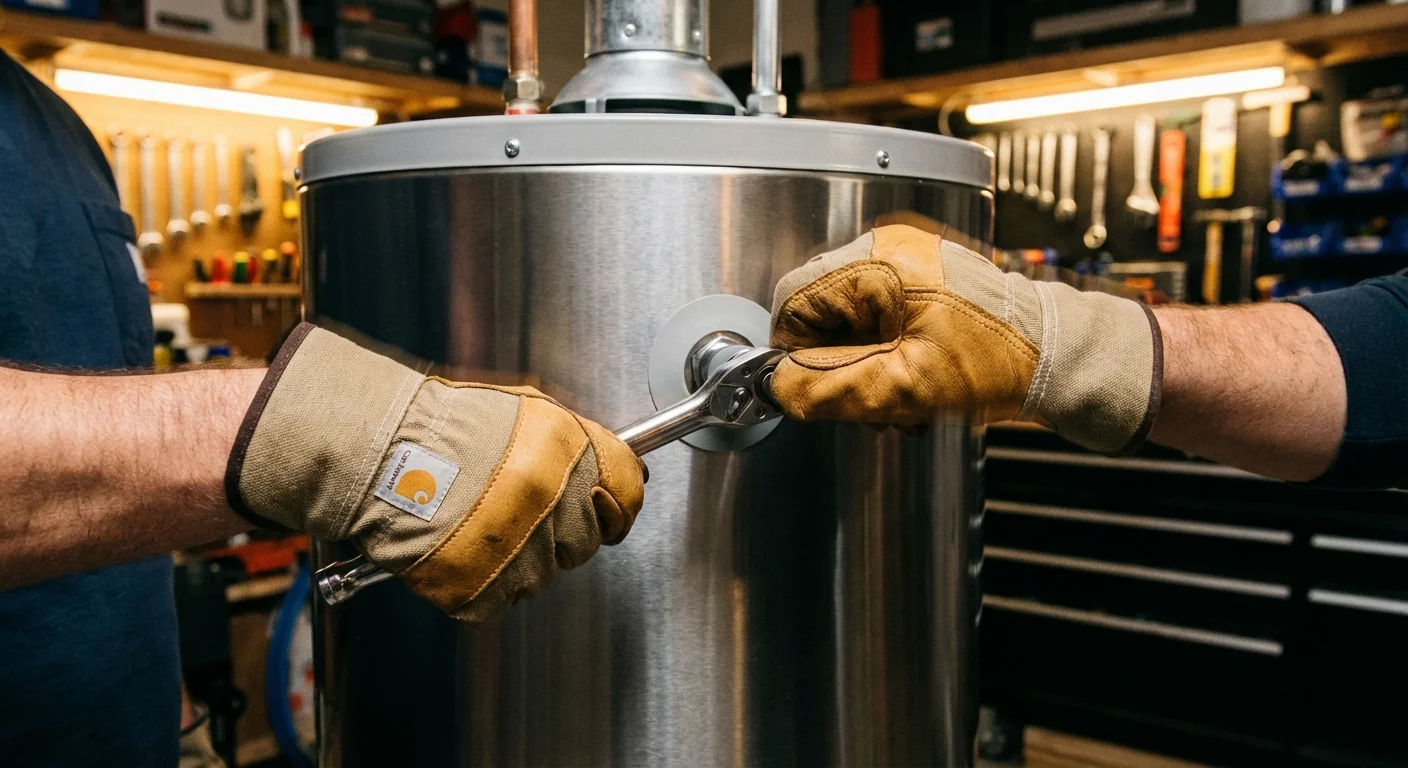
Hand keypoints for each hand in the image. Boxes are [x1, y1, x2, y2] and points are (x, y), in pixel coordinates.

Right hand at [226, 323, 644, 621]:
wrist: (375, 453)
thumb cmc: (440, 425)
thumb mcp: (524, 410)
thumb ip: (576, 443)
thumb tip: (617, 468)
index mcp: (569, 453)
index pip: (628, 492)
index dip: (616, 503)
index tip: (607, 510)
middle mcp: (553, 504)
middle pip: (585, 541)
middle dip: (559, 531)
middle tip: (517, 512)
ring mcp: (520, 553)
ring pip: (542, 575)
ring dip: (518, 558)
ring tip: (477, 524)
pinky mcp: (483, 590)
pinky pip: (499, 598)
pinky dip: (481, 582)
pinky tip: (458, 547)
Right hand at [768, 225, 1162, 453]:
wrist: (1062, 357)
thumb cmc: (1001, 361)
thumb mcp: (903, 386)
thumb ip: (828, 387)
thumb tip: (776, 386)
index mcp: (878, 261)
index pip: (793, 301)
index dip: (794, 353)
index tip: (815, 391)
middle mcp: (889, 249)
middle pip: (820, 313)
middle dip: (838, 368)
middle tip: (874, 403)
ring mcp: (908, 262)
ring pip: (848, 323)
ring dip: (865, 370)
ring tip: (903, 398)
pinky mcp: (923, 280)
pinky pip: (878, 320)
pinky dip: (887, 357)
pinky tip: (915, 383)